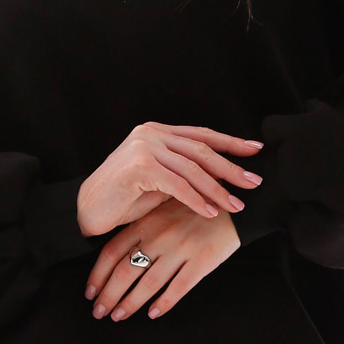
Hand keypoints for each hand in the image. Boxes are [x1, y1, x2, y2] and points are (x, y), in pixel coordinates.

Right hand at [76, 122, 263, 237]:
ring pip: (192, 168)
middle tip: (254, 182)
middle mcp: (151, 133)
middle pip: (202, 149)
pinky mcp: (139, 166)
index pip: (201, 134)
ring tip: (236, 205)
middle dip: (231, 168)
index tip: (256, 150)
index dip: (230, 142)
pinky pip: (176, 184)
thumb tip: (222, 177)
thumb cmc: (124, 198)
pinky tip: (210, 212)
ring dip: (217, 189)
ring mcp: (144, 147)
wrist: (87, 209)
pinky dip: (196, 199)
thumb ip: (184, 172)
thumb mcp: (161, 180)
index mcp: (157, 132)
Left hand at [85, 197, 240, 321]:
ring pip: (148, 283)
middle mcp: (159, 236)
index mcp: (147, 222)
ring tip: (119, 316)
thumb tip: (118, 255)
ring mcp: (181, 249)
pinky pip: (178, 287)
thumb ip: (144, 227)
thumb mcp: (164, 208)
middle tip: (99, 312)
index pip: (112, 251)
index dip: (98, 274)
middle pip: (125, 271)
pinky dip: (163, 303)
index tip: (90, 292)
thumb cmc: (196, 207)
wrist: (235, 203)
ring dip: (130, 303)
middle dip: (108, 295)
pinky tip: (153, 314)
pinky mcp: (202, 261)